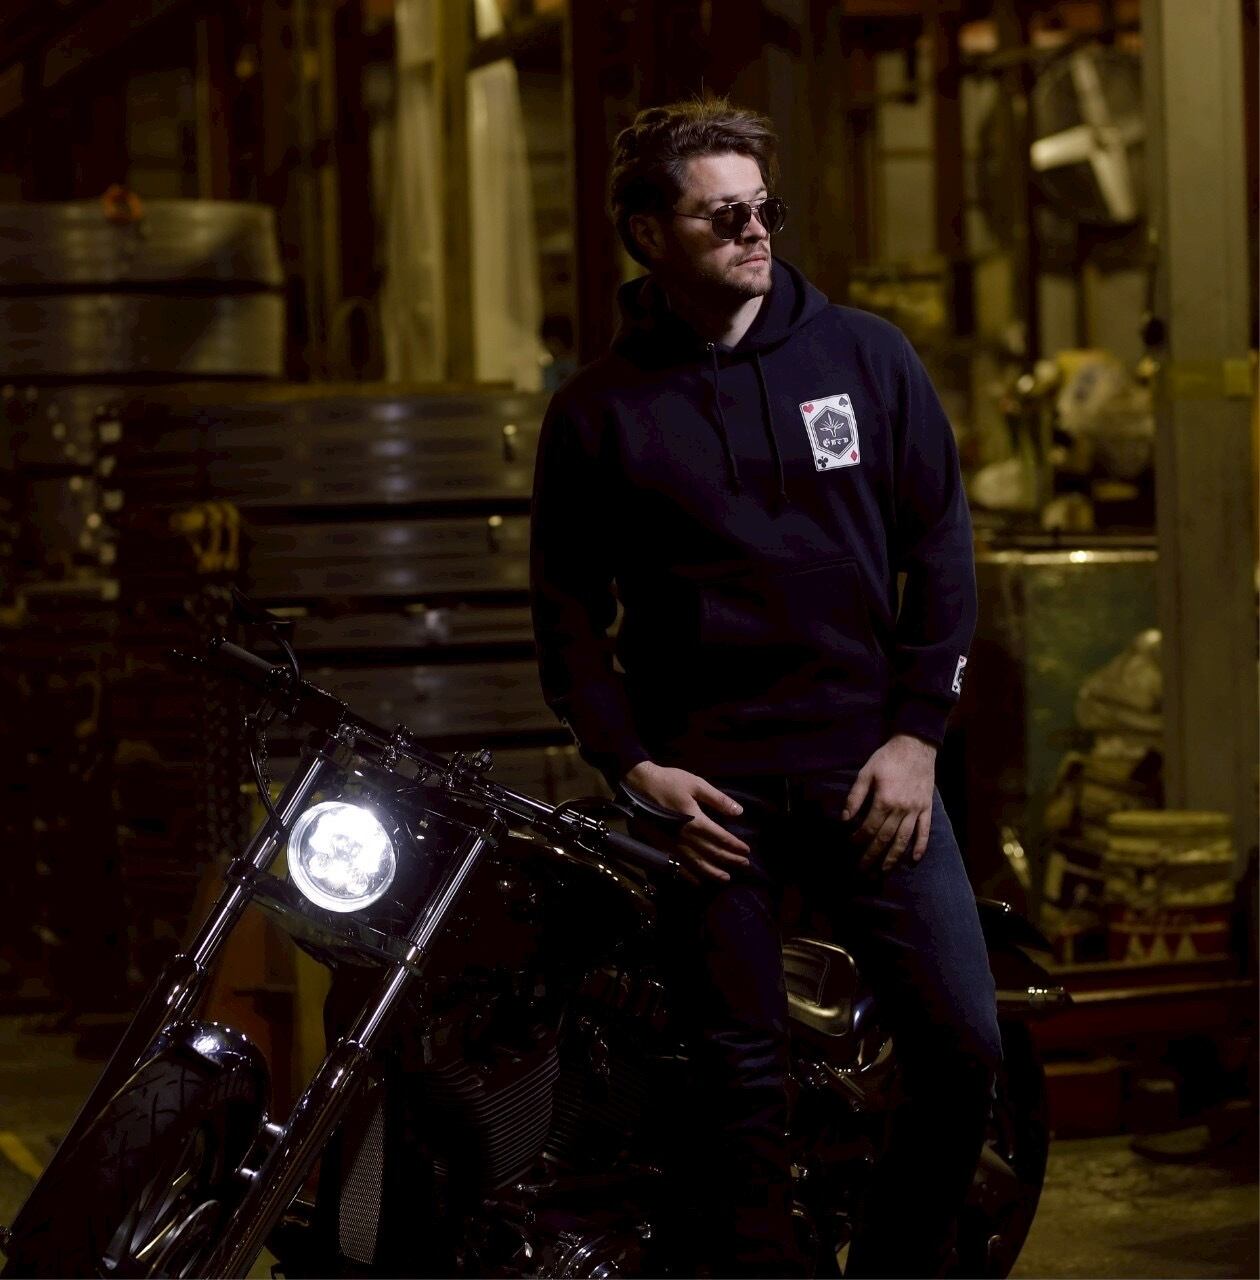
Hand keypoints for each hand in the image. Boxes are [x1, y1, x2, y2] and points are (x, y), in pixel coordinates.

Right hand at [622, 760, 750, 883]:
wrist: (638, 785)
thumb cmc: (668, 782)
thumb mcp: (696, 784)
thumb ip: (718, 799)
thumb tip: (739, 812)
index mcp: (696, 821)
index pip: (721, 838)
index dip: (735, 845)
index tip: (747, 850)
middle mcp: (686, 838)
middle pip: (712, 853)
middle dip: (729, 859)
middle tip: (744, 864)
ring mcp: (672, 845)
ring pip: (696, 864)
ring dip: (713, 872)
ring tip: (726, 878)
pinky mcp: (661, 847)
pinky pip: (677, 865)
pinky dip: (689, 875)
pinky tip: (697, 881)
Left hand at [842, 735, 936, 872]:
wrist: (916, 746)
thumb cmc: (887, 758)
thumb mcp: (866, 773)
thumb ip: (855, 797)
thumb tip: (844, 818)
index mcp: (884, 800)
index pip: (869, 827)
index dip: (858, 839)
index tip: (851, 845)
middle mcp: (901, 809)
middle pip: (884, 838)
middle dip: (872, 856)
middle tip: (863, 871)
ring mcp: (916, 810)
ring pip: (904, 839)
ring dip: (893, 857)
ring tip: (883, 870)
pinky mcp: (926, 808)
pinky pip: (924, 831)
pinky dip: (920, 846)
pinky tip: (914, 859)